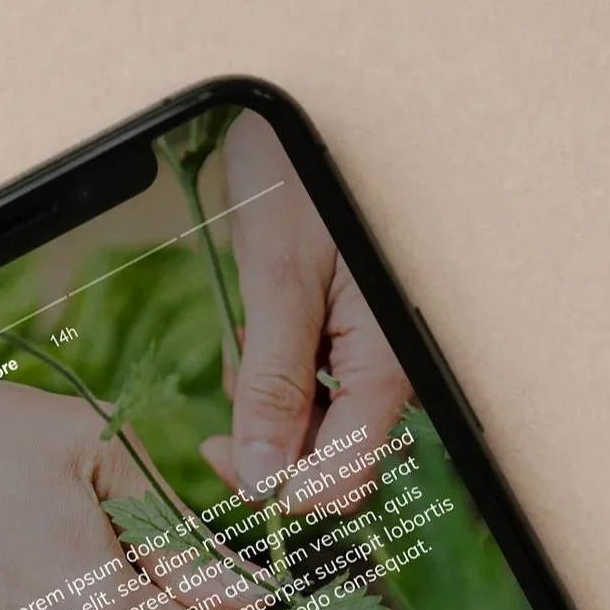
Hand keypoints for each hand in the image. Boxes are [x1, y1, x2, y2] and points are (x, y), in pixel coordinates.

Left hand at [202, 111, 413, 514]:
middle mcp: (390, 372)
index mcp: (386, 364)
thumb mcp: (277, 279)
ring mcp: (373, 359)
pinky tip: (259, 333)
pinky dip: (275, 377)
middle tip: (220, 406)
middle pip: (332, 462)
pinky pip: (316, 392)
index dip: (279, 489)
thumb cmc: (300, 179)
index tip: (220, 457)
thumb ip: (272, 385)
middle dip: (268, 447)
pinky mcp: (354, 344)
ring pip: (318, 430)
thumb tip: (260, 478)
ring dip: (267, 407)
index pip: (342, 479)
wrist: (304, 120)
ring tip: (247, 339)